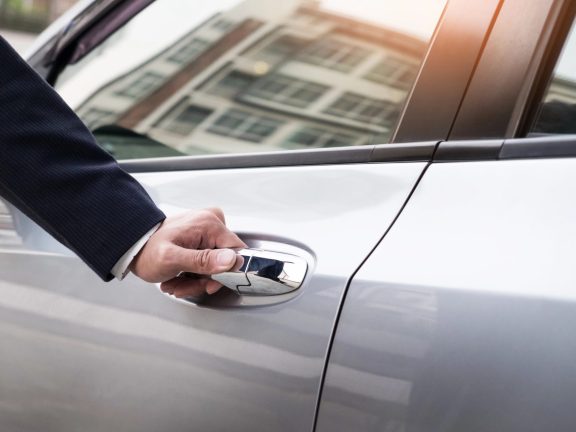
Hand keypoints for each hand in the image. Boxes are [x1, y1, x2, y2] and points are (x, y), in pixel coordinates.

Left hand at [130, 208, 245, 296]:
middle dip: (204, 280)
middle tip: (183, 285)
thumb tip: (230, 260)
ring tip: (176, 283)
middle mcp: (212, 223)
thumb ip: (202, 261)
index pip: (237, 253)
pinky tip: (177, 278)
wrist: (132, 248)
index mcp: (209, 224)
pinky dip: (193, 275)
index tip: (208, 283)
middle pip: (225, 262)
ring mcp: (207, 231)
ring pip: (216, 266)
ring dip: (196, 280)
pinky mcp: (203, 238)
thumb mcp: (172, 259)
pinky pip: (208, 263)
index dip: (225, 273)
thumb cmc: (146, 251)